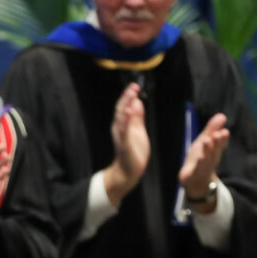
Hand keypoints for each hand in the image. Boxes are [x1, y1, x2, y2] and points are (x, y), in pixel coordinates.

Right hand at [104, 83, 149, 205]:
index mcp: (122, 124)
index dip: (128, 96)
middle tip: (132, 87)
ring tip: (130, 96)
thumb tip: (137, 102)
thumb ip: (137, 117)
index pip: (124, 107)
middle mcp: (119, 128)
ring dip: (125, 106)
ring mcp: (121, 136)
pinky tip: (128, 113)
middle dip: (126, 98)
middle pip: (120, 110)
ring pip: (121, 118)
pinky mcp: (124, 144)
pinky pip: (124, 131)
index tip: (134, 86)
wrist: (128, 171)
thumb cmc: (133, 152)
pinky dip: (126, 122)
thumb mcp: (137, 130)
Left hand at [178, 113, 228, 213]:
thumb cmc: (201, 159)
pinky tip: (199, 158)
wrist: (195, 181)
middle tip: (217, 134)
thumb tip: (222, 115)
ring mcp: (202, 168)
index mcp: (214, 151)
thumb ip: (212, 130)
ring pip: (206, 160)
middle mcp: (210, 160)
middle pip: (214, 151)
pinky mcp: (193, 175)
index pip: (219, 144)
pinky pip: (196, 170)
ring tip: (206, 141)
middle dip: (216, 143)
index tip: (224, 131)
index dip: (222, 139)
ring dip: (207, 151)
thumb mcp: (205, 142)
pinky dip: (198, 164)